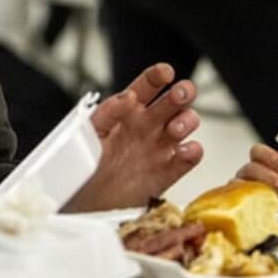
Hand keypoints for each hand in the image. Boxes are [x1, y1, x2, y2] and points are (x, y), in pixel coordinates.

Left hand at [64, 63, 203, 210]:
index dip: (158, 75)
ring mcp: (159, 147)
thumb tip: (126, 97)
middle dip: (182, 92)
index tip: (165, 73)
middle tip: (178, 95)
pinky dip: (193, 151)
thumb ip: (107, 112)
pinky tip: (183, 151)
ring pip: (187, 123)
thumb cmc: (84, 165)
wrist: (85, 204)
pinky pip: (190, 156)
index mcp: (127, 111)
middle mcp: (147, 125)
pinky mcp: (167, 171)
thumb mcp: (88, 133)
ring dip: (187, 121)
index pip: (147, 85)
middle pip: (175, 100)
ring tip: (174, 130)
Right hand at [236, 140, 277, 216]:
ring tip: (268, 196)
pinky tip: (252, 204)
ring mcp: (240, 190)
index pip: (257, 151)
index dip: (265, 154)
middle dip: (265, 174)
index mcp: (262, 165)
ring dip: (254, 187)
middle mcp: (248, 176)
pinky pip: (231, 198)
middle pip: (249, 167)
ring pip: (239, 182)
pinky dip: (240, 199)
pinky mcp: (235, 205)